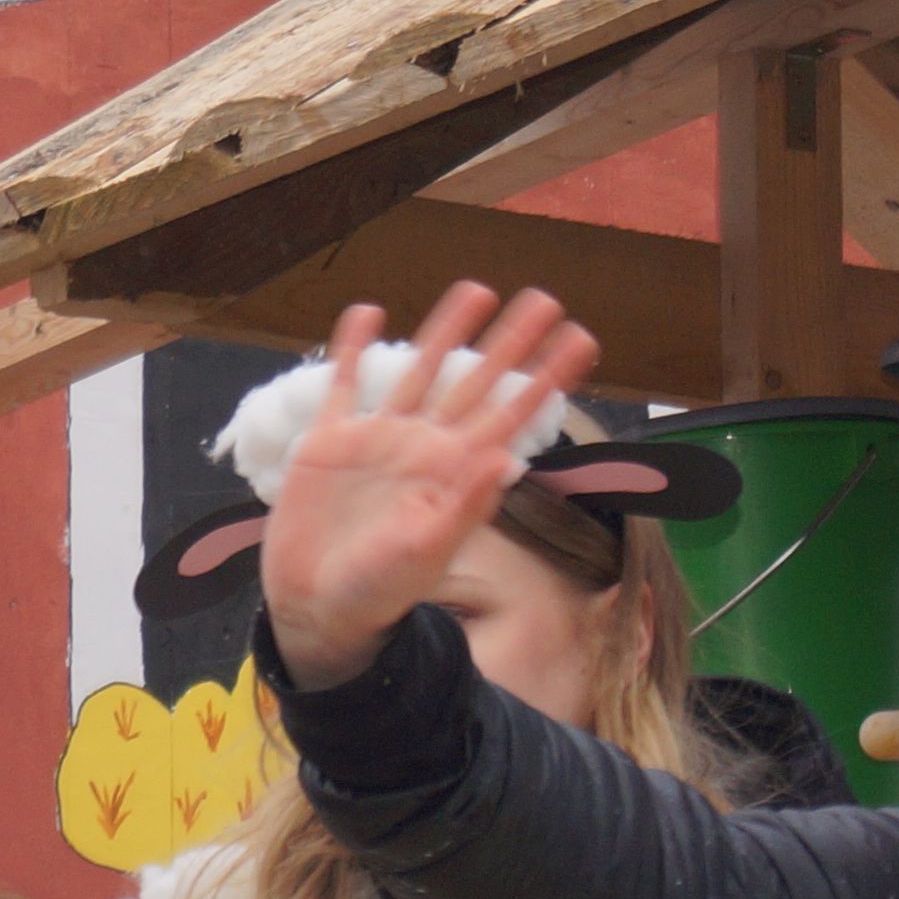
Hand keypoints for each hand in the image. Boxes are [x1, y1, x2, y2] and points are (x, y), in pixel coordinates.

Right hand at [258, 292, 603, 688]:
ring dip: (446, 330)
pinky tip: (367, 312)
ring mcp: (377, 440)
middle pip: (475, 380)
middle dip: (510, 340)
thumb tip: (508, 458)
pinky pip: (344, 383)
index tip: (582, 338)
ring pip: (419, 370)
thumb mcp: (427, 551)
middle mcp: (424, 446)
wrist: (316, 608)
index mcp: (454, 471)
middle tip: (545, 297)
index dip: (546, 376)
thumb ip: (466, 504)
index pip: (511, 413)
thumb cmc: (379, 591)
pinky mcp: (328, 441)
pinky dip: (352, 347)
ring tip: (475, 289)